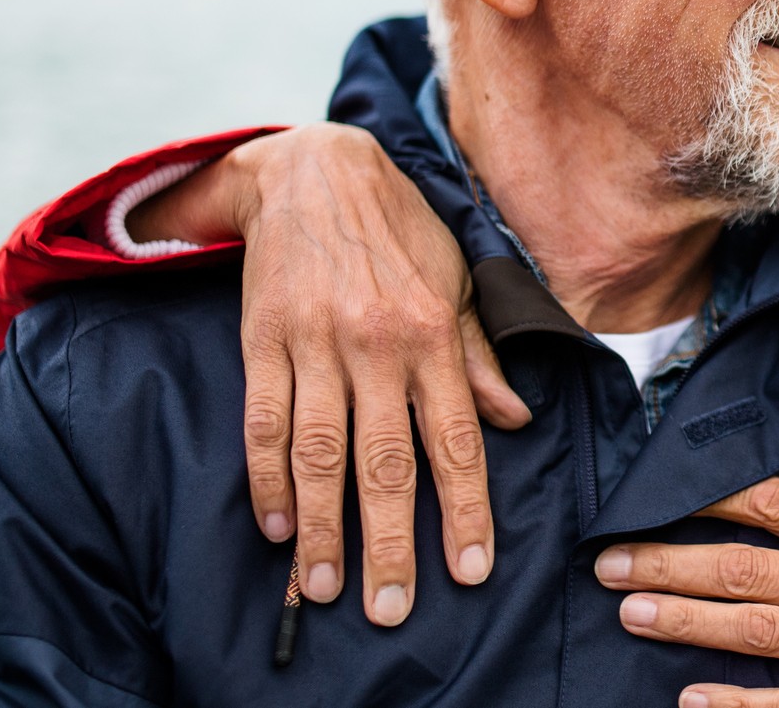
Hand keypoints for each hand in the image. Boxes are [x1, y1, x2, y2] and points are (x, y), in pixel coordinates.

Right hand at [131, 123, 527, 626]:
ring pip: (320, 454)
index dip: (462, 509)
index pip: (454, 440)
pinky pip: (264, 422)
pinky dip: (268, 478)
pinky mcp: (264, 341)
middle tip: (390, 608)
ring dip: (321, 528)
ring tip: (322, 587)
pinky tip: (276, 524)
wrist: (314, 169)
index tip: (468, 570)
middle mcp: (377, 346)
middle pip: (384, 463)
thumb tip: (514, 421)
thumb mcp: (455, 283)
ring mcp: (316, 345)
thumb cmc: (399, 231)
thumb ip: (478, 358)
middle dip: (389, 542)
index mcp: (432, 335)